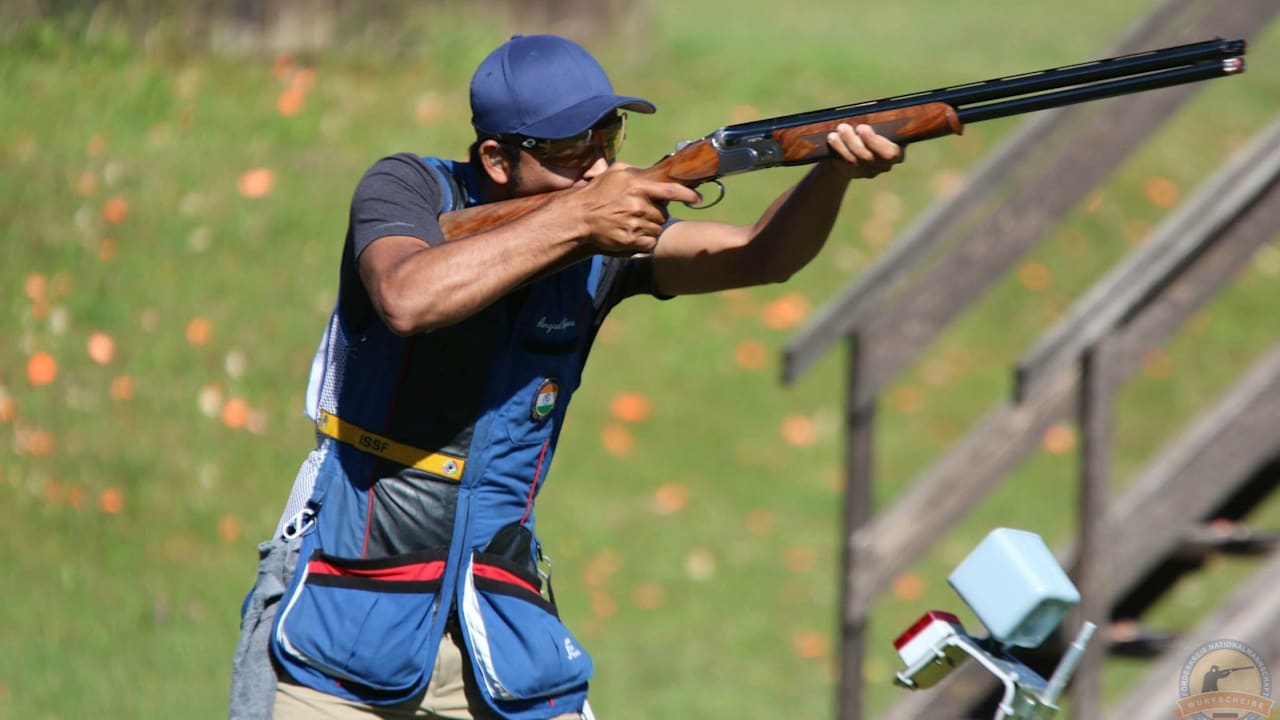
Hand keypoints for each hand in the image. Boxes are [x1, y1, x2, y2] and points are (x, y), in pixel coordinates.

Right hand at [560, 163, 701, 254]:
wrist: (579, 218)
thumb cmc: (596, 194)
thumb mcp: (615, 173)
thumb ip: (637, 171)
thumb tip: (655, 172)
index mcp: (637, 185)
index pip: (670, 190)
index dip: (687, 195)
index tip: (697, 199)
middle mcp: (639, 205)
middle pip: (663, 213)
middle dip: (656, 213)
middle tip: (640, 212)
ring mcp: (635, 224)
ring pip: (658, 229)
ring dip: (650, 227)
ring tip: (632, 222)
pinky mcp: (631, 241)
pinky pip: (650, 243)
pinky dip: (645, 241)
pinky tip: (632, 234)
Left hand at [823, 123, 903, 179]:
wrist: (858, 143)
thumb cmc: (872, 126)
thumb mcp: (875, 120)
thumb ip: (875, 116)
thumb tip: (867, 109)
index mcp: (898, 149)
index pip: (890, 153)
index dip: (875, 142)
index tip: (861, 127)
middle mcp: (886, 164)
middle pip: (869, 158)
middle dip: (854, 142)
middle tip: (843, 127)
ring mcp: (871, 171)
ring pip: (855, 161)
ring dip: (842, 145)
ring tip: (834, 132)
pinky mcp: (856, 173)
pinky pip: (845, 164)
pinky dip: (838, 150)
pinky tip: (832, 140)